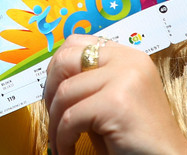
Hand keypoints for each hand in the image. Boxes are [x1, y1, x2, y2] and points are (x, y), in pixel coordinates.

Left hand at [43, 35, 186, 154]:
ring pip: (64, 93)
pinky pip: (71, 118)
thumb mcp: (112, 99)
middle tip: (51, 116)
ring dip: (55, 123)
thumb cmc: (137, 139)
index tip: (52, 93)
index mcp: (128, 56)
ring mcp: (124, 78)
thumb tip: (50, 78)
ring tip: (60, 142)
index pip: (77, 43)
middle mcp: (128, 61)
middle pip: (65, 59)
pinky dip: (62, 139)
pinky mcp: (116, 103)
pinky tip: (67, 151)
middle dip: (49, 91)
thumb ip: (89, 82)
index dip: (56, 67)